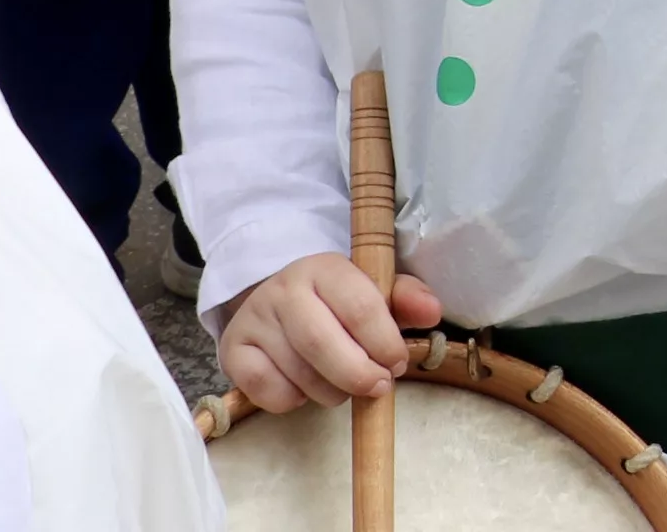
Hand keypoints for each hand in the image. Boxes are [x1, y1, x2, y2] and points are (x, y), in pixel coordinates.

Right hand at [215, 253, 443, 410]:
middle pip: (322, 343)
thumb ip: (405, 299)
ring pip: (298, 372)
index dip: (385, 343)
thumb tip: (433, 311)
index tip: (397, 363)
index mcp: (324, 267)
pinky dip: (293, 400)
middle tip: (378, 387)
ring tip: (343, 385)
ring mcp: (254, 319)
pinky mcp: (233, 351)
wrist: (278, 300)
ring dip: (331, 392)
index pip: (360, 307)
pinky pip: (267, 390)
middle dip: (358, 375)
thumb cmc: (336, 303)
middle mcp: (284, 289)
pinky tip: (304, 387)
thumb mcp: (373, 292)